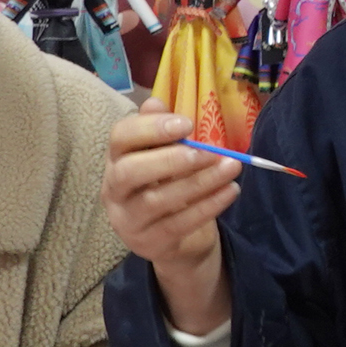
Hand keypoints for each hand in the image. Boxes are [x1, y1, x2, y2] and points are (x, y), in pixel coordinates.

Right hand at [101, 113, 233, 333]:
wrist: (176, 240)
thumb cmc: (170, 185)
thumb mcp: (168, 156)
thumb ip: (162, 130)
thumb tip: (156, 103)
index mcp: (117, 159)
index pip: (119, 138)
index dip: (150, 128)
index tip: (187, 125)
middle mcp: (113, 190)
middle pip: (129, 172)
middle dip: (170, 160)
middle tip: (208, 153)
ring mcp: (127, 219)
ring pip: (157, 201)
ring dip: (199, 182)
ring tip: (232, 168)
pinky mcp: (148, 243)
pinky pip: (177, 224)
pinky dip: (208, 206)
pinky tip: (231, 191)